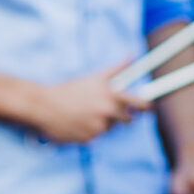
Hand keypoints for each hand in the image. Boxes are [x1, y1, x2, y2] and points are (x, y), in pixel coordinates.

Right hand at [18, 64, 145, 143]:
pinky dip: (90, 131)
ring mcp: (99, 128)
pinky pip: (97, 136)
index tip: (149, 107)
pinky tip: (78, 122)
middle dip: (122, 115)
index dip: (147, 106)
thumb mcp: (95, 77)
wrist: (44, 106)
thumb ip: (118, 68)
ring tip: (85, 112)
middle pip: (128, 119)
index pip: (141, 104)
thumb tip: (133, 54)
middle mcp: (108, 113)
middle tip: (105, 108)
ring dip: (103, 122)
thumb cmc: (71, 89)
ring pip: (111, 128)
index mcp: (111, 96)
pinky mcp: (90, 140)